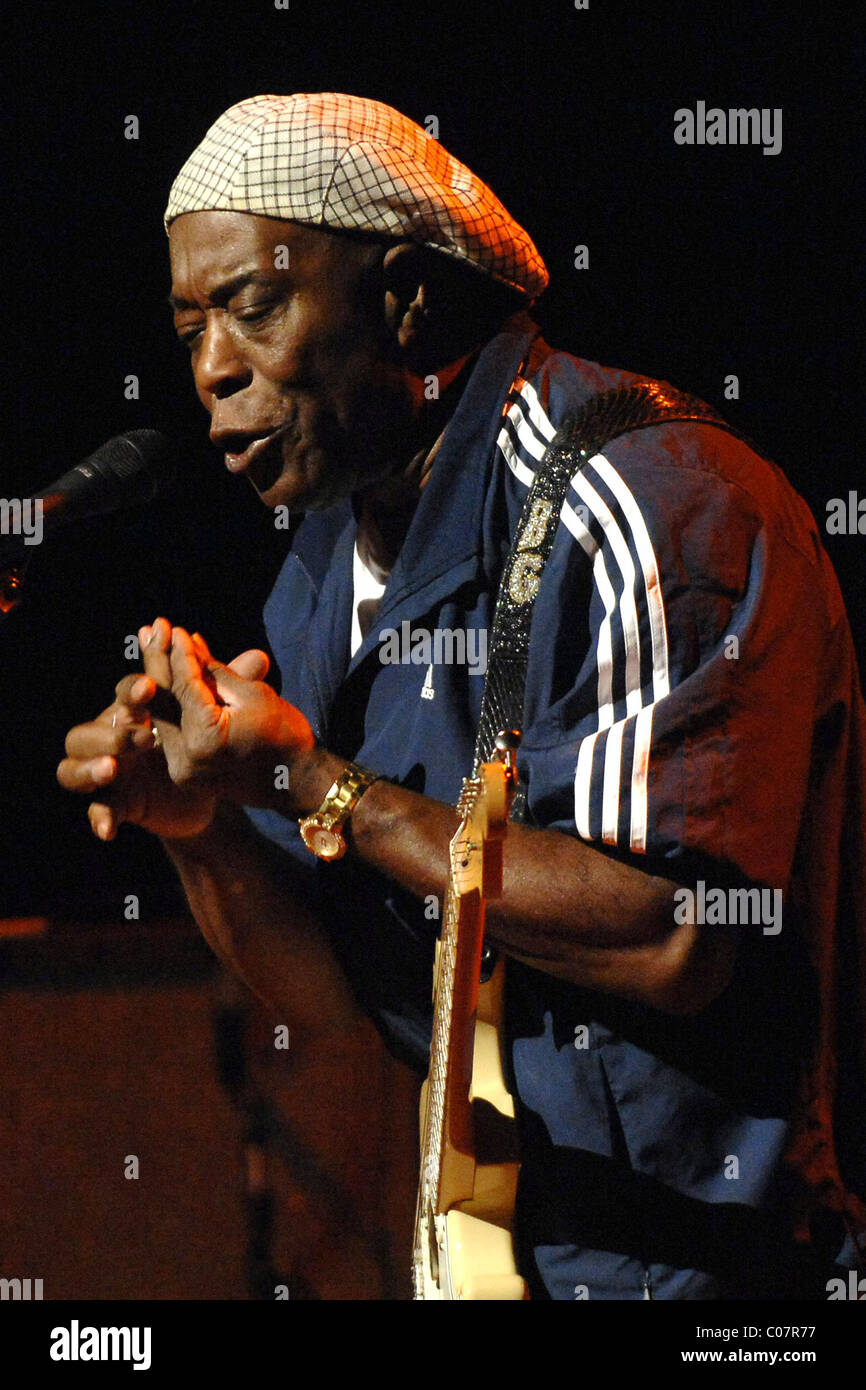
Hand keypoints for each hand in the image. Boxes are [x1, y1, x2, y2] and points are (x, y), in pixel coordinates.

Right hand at [56, 617, 271, 839]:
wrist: (202, 792)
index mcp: (134, 710)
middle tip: (141, 736)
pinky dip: (99, 817)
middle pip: (85, 731)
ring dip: (89, 767)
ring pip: (72, 766)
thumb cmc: (201, 741)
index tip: (149, 686)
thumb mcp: (216, 717)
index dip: (131, 690)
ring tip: (113, 769)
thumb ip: (228, 688)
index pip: (122, 694)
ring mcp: (107, 771)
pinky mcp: (116, 802)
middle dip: (109, 730)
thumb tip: (260, 657)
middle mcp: (110, 737)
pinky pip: (96, 810)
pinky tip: (109, 829)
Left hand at [158, 625, 315, 810]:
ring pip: (161, 714)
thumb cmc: (285, 734)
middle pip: (163, 701)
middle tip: (150, 628)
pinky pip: (170, 729)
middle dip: (158, 661)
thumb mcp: (252, 694)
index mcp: (205, 741)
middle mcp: (186, 760)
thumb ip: (214, 671)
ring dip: (157, 678)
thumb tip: (186, 640)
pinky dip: (170, 702)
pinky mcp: (183, 773)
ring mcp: (182, 770)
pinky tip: (164, 673)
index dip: (181, 654)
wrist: (297, 782)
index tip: (174, 627)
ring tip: (149, 642)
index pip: (185, 687)